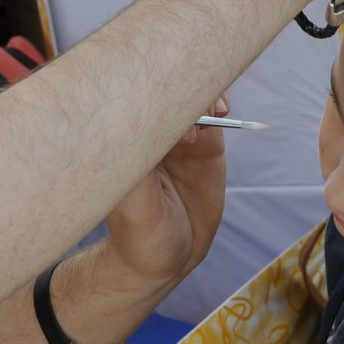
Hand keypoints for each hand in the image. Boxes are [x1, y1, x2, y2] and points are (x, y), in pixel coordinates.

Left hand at [101, 94, 228, 286]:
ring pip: (190, 100)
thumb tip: (141, 124)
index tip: (169, 97)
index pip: (133, 99)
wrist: (167, 258)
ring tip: (212, 112)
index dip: (152, 87)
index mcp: (122, 141)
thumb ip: (140, 170)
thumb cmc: (139, 237)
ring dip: (203, 95)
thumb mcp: (135, 208)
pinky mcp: (203, 146)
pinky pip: (212, 116)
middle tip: (195, 99)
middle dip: (181, 84)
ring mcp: (176, 138)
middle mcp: (147, 134)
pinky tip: (222, 112)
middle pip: (163, 92)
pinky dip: (218, 106)